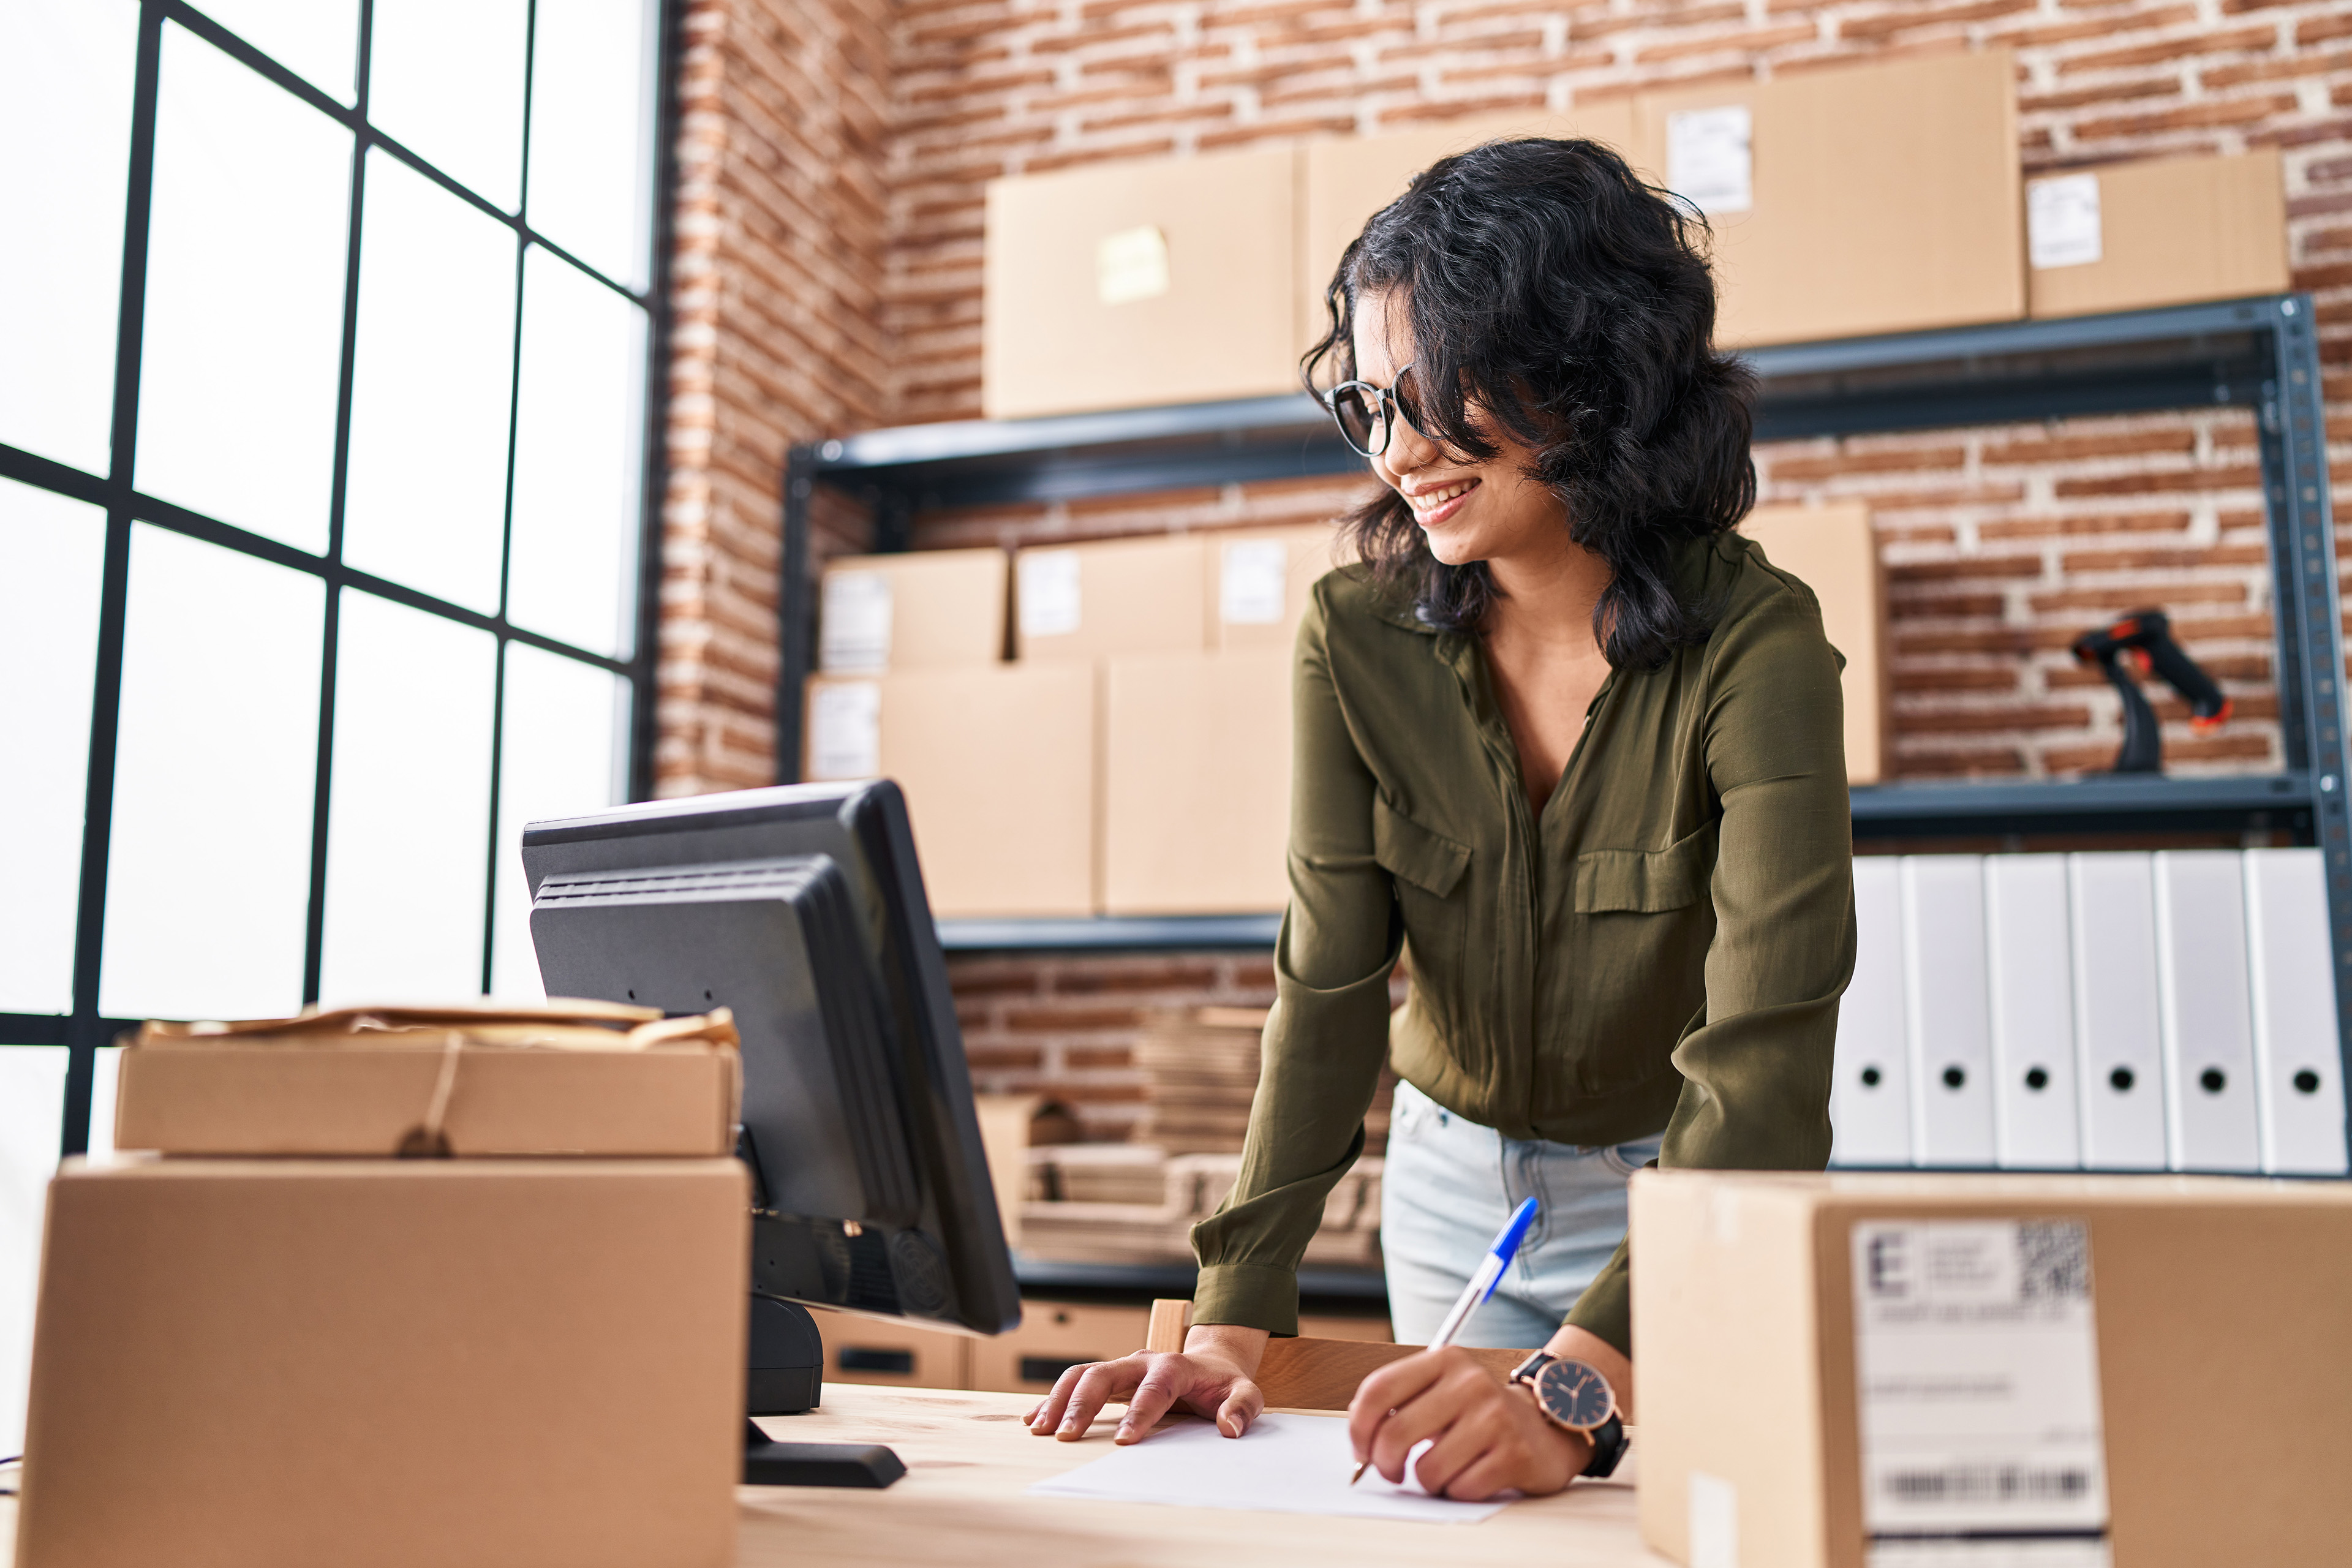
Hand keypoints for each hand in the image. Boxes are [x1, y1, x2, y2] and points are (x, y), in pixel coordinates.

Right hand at [1026, 1324, 1269, 1444]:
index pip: (1154, 1387)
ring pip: (1083, 1374)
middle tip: (1066, 1435)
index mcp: (1175, 1366)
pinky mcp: (1110, 1378)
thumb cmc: (1225, 1385)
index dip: (1139, 1413)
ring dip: (1058, 1399)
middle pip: (1104, 1373)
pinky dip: (1053, 1399)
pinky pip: (1075, 1382)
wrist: (1210, 1364)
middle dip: (1083, 1403)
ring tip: (1039, 1428)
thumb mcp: (1247, 1393)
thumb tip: (1229, 1427)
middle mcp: (1142, 1362)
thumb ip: (1243, 1407)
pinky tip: (1034, 1419)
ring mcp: (1122, 1369)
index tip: (1124, 1442)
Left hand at [1346, 1346, 1588, 1500]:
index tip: (1361, 1449)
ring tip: (1444, 1469)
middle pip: (1394, 1433)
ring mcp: (1494, 1418)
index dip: (1358, 1427)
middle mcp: (1470, 1383)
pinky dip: (1458, 1490)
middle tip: (1392, 1471)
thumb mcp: (1441, 1387)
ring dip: (1428, 1481)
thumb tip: (1360, 1437)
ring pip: (1426, 1470)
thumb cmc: (1478, 1412)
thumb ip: (1400, 1401)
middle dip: (1384, 1463)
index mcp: (1445, 1359)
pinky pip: (1460, 1488)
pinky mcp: (1514, 1454)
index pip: (1378, 1390)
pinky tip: (1472, 1475)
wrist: (1546, 1424)